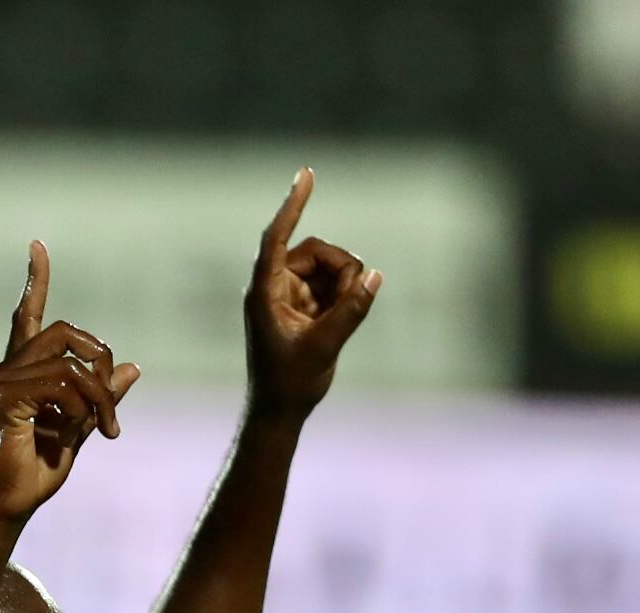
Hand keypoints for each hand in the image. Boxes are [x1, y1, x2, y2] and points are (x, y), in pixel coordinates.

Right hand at [0, 242, 137, 522]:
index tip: (38, 245)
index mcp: (24, 370)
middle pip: (67, 333)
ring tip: (105, 430)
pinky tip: (78, 433)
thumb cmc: (38, 469)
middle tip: (112, 411)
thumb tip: (133, 367)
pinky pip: (63, 387)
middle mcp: (9, 368)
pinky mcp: (5, 400)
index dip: (36, 280)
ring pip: (72, 365)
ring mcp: (3, 381)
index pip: (28, 314)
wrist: (11, 503)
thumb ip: (102, 396)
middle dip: (100, 363)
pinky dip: (82, 410)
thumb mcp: (82, 426)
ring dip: (100, 399)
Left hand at [244, 169, 380, 421]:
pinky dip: (343, 296)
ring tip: (342, 319)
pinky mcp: (302, 303)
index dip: (293, 205)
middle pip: (315, 250)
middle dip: (340, 270)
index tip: (307, 175)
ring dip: (344, 285)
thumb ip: (351, 310)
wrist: (279, 411)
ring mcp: (288, 293)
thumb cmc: (290, 383)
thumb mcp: (325, 346)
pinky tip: (338, 323)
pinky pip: (330, 283)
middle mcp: (273, 286)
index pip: (278, 237)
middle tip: (353, 300)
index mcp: (265, 292)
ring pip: (326, 265)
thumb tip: (374, 276)